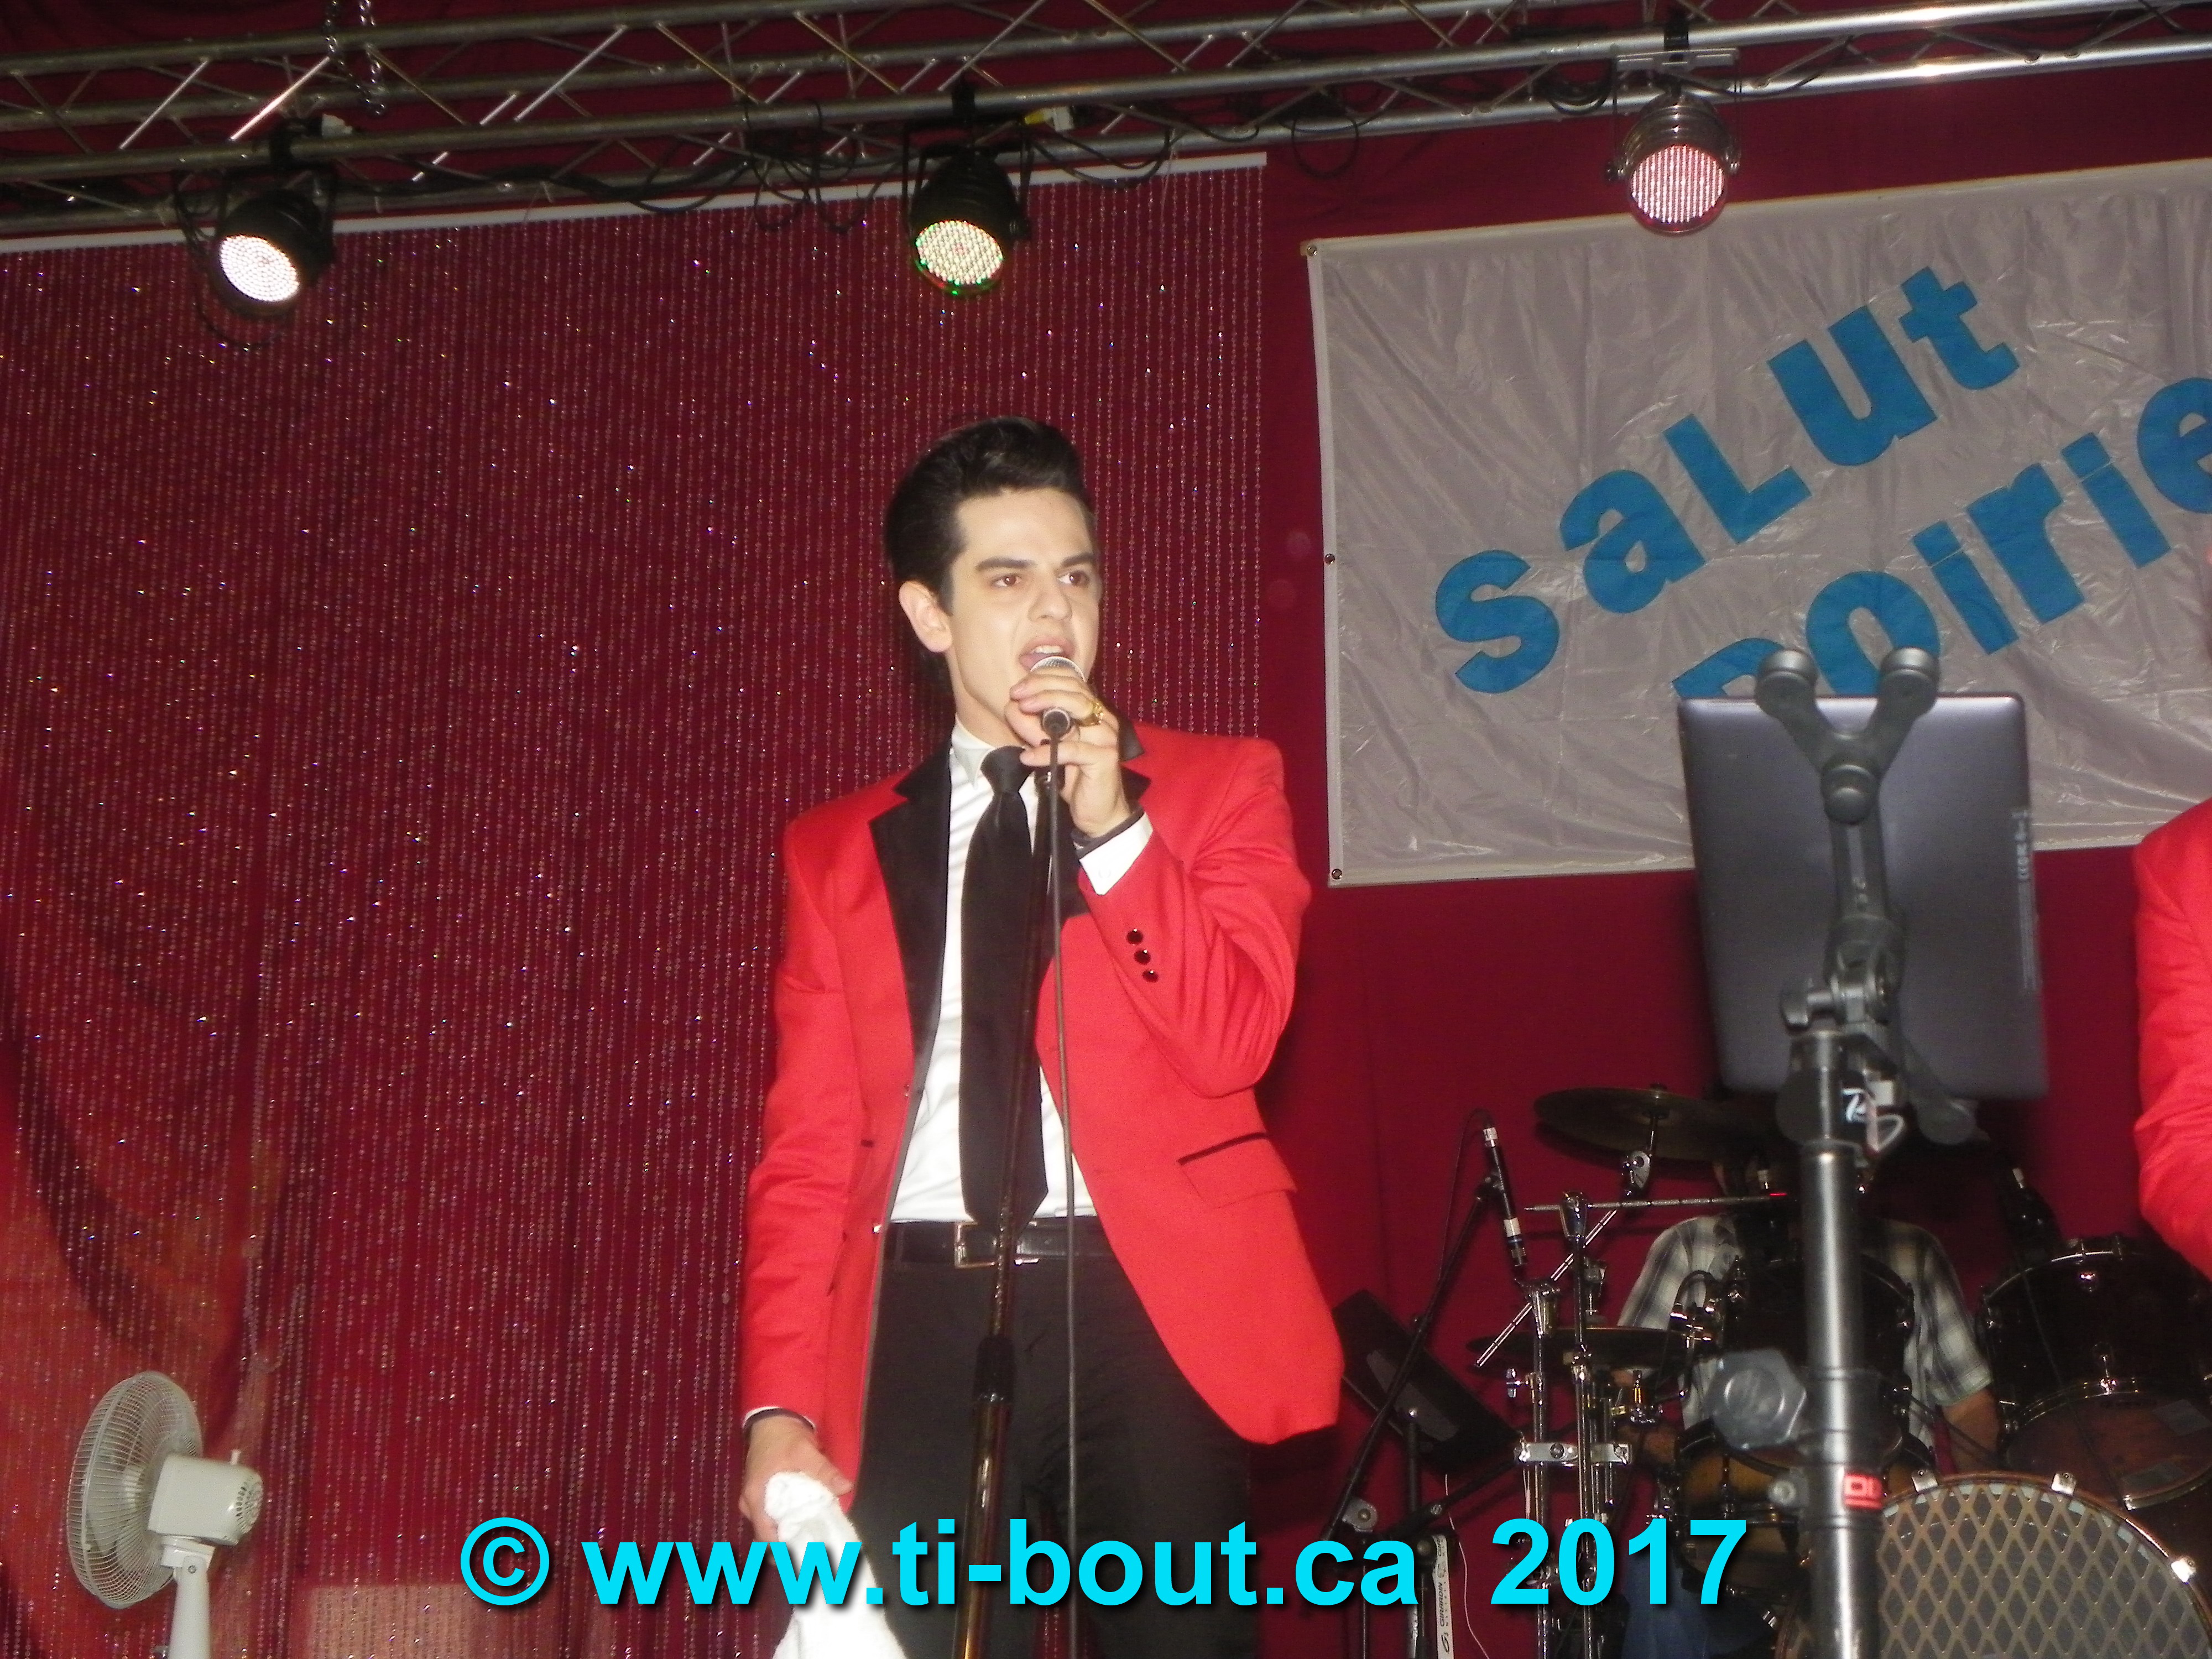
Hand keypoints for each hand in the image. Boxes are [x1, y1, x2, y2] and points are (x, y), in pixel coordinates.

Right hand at [741, 1414, 851, 1541]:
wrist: (772, 1419)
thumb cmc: (783, 1437)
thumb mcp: (805, 1451)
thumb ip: (823, 1470)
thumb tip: (846, 1487)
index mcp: (755, 1498)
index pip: (765, 1536)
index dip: (783, 1551)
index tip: (804, 1558)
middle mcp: (750, 1504)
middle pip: (766, 1536)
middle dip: (787, 1547)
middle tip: (812, 1553)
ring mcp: (754, 1500)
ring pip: (769, 1527)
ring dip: (787, 1536)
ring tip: (812, 1543)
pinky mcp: (762, 1495)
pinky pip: (772, 1516)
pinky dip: (786, 1523)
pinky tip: (805, 1525)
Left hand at [1005, 665, 1130, 839]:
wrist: (1098, 814)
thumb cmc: (1074, 779)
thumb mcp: (1048, 748)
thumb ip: (1032, 729)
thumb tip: (1011, 707)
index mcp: (1092, 712)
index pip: (1072, 680)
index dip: (1044, 677)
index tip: (1019, 687)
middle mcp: (1103, 719)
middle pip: (1074, 689)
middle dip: (1041, 687)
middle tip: (1016, 694)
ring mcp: (1106, 737)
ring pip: (1079, 708)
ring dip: (1046, 704)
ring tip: (1022, 709)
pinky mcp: (1104, 758)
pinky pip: (1073, 749)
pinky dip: (1047, 751)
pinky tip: (1027, 756)